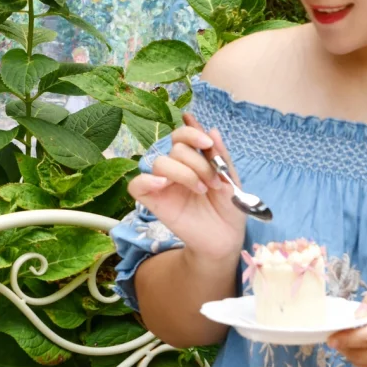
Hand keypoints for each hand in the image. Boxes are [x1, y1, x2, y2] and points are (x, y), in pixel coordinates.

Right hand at [128, 114, 245, 263]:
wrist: (226, 237)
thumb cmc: (229, 208)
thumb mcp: (229, 178)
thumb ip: (219, 155)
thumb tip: (211, 129)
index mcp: (192, 160)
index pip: (181, 135)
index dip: (192, 134)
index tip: (208, 144)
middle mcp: (175, 169)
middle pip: (175, 148)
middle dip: (197, 162)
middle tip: (213, 183)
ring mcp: (163, 185)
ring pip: (159, 162)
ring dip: (184, 173)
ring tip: (201, 189)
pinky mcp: (153, 202)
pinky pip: (136, 185)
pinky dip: (147, 180)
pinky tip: (164, 185)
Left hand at [327, 290, 366, 366]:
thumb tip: (356, 315)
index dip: (347, 338)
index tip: (331, 336)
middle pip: (359, 352)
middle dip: (343, 344)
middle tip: (336, 333)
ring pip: (357, 361)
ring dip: (348, 350)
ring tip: (353, 338)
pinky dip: (357, 358)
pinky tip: (364, 348)